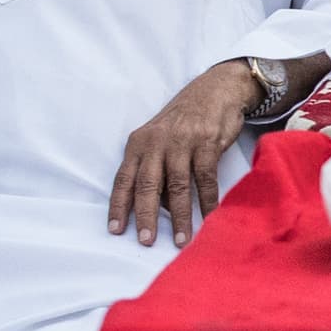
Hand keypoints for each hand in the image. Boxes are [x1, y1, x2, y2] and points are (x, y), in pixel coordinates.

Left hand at [108, 60, 255, 246]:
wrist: (214, 90)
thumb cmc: (184, 122)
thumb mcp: (160, 141)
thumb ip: (156, 171)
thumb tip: (158, 208)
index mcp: (138, 144)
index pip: (124, 179)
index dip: (119, 205)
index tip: (116, 230)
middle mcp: (156, 143)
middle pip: (147, 185)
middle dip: (146, 216)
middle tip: (147, 240)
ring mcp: (182, 142)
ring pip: (177, 186)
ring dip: (181, 216)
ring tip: (183, 239)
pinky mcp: (207, 143)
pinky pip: (206, 178)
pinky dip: (208, 201)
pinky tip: (210, 217)